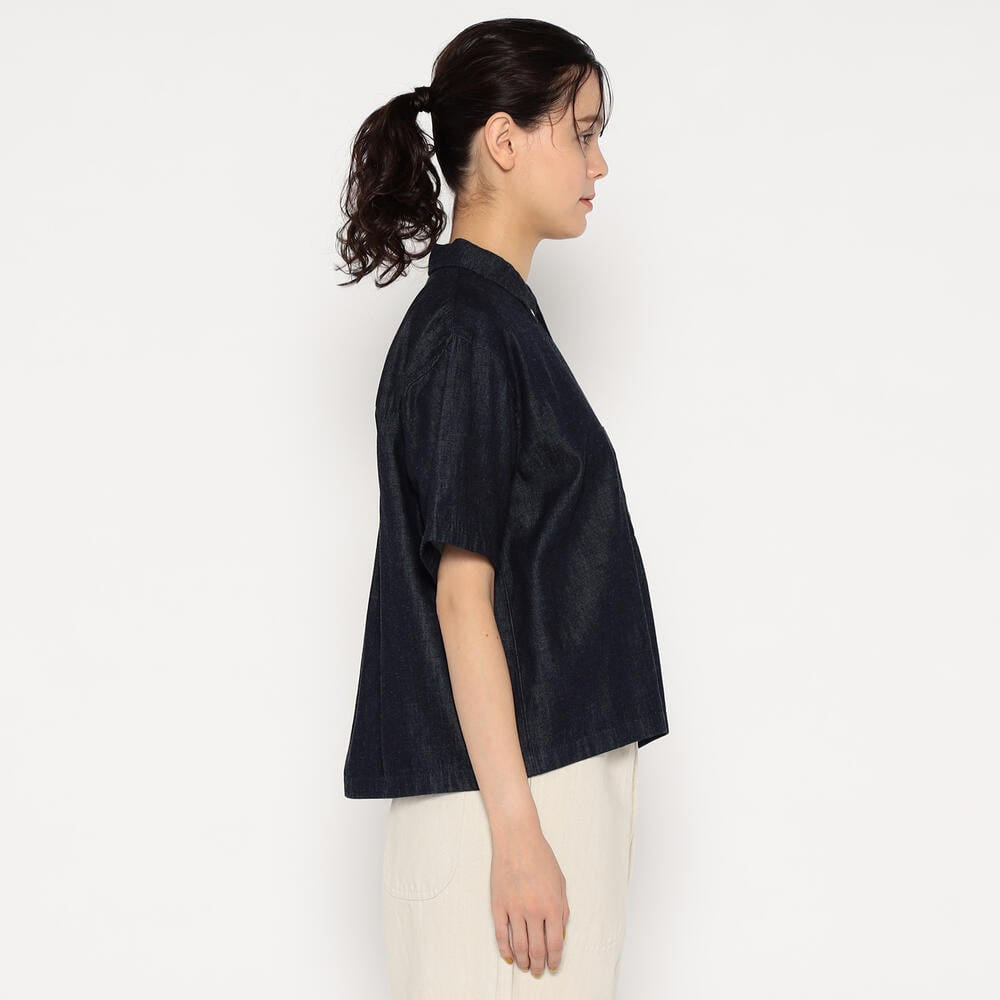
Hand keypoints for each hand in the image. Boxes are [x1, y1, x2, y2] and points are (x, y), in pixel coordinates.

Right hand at [490, 825, 569, 975]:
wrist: (517, 839)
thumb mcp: (561, 882)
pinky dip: (505, 949)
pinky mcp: (498, 905)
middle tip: (538, 971)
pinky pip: (501, 934)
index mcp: (552, 906)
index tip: (553, 966)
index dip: (555, 960)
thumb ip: (563, 909)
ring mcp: (514, 908)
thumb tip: (560, 933)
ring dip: (523, 961)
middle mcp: (534, 911)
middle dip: (538, 965)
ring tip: (525, 966)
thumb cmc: (541, 857)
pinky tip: (509, 956)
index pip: (555, 944)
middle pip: (537, 950)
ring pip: (519, 946)